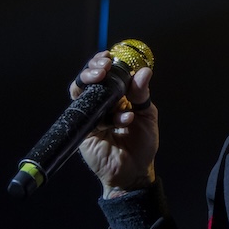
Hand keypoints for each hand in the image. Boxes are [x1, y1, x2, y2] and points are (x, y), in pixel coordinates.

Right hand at [70, 51, 157, 198]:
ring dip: (90, 82)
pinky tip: (124, 118)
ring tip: (105, 80)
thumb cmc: (142, 144)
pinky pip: (87, 116)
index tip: (110, 57)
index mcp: (116, 97)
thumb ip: (142, 95)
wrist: (134, 172)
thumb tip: (143, 72)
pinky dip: (106, 115)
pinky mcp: (85, 131)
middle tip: (104, 66)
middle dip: (93, 68)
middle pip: (88, 80)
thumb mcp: (147, 117)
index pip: (106, 74)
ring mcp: (91, 117)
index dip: (104, 63)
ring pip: (81, 93)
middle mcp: (101, 104)